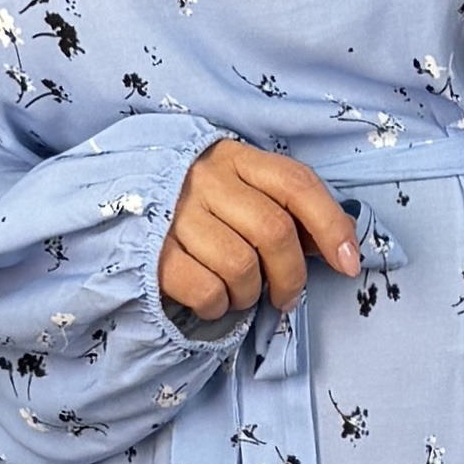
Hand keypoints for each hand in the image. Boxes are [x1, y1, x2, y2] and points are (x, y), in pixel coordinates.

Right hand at [159, 137, 358, 325]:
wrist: (114, 207)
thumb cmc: (193, 205)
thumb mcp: (239, 191)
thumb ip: (286, 209)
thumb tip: (341, 246)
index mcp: (235, 157)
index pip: (297, 184)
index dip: (331, 226)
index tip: (349, 264)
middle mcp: (205, 179)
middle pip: (274, 231)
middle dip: (291, 276)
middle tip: (286, 297)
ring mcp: (175, 214)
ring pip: (241, 266)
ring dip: (250, 294)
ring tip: (240, 294)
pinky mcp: (152, 252)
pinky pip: (206, 290)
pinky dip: (219, 306)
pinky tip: (213, 300)